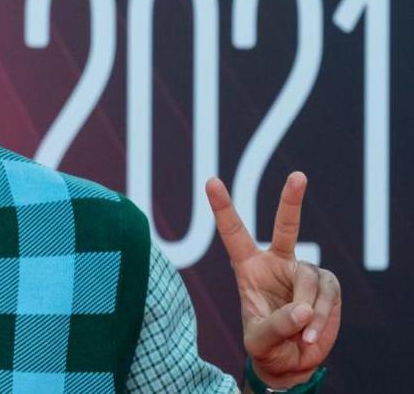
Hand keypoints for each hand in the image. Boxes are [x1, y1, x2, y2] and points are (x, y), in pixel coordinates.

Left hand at [206, 172, 340, 387]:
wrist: (291, 362)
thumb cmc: (266, 346)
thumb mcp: (259, 340)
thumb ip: (276, 324)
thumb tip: (303, 309)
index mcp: (248, 268)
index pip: (233, 234)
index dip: (223, 207)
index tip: (211, 181)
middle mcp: (276, 263)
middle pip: (285, 227)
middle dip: (291, 201)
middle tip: (298, 176)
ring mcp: (303, 272)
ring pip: (309, 278)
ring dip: (308, 309)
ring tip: (301, 335)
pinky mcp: (326, 285)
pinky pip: (327, 294)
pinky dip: (322, 316)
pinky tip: (311, 334)